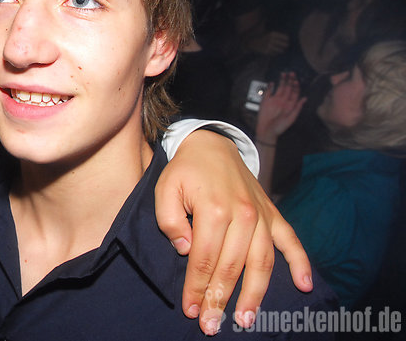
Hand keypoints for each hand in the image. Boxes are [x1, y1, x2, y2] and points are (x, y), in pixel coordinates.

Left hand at [156, 130, 312, 334]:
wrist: (211, 145)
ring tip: (245, 320)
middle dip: (221, 300)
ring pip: (262, 262)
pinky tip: (304, 286)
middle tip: (212, 326)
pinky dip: (300, 263)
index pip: (204, 259)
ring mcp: (261, 215)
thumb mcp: (164, 189)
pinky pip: (291, 241)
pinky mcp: (273, 213)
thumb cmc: (184, 171)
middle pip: (232, 267)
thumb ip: (170, 221)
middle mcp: (242, 214)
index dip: (196, 287)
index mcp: (213, 209)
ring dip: (255, 294)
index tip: (190, 310)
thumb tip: (186, 250)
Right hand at [247, 30, 289, 55]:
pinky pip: (275, 54)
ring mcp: (269, 46)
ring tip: (282, 50)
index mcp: (273, 34)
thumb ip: (277, 35)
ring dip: (282, 50)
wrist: (252, 43)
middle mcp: (272, 40)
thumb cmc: (263, 37)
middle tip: (286, 45)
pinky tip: (274, 51)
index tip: (287, 40)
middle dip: (286, 45)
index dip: (287, 39)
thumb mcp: (269, 33)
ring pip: (281, 50)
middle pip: (285, 44)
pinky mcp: (267, 52)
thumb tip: (288, 38)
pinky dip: (276, 53)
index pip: (286, 38)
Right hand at [255, 72, 306, 143]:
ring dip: (281, 81)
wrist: (267, 131)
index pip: (295, 93)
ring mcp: (274, 100)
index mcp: (290, 105)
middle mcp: (283, 101)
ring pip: (279, 88)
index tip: (296, 80)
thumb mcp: (292, 118)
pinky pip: (268, 92)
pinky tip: (272, 83)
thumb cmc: (280, 127)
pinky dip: (269, 87)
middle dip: (290, 80)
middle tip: (291, 73)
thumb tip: (304, 98)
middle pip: (288, 88)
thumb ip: (298, 107)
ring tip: (283, 74)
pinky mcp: (266, 101)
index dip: (296, 86)